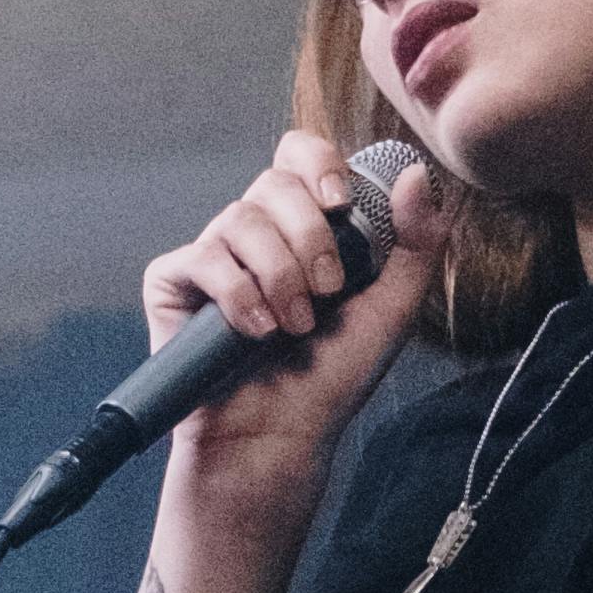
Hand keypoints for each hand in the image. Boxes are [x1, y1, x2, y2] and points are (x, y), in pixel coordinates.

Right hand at [143, 133, 439, 519]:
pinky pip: (203, 257)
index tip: (340, 204)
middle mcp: (256, 232)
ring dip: (280, 276)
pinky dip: (237, 294)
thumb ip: (416, 242)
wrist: (280, 438)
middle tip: (328, 291)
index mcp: (304, 226)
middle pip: (274, 180)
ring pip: (240, 218)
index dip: (318, 161)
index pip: (300, 154)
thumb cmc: (333, 378)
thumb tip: (419, 173)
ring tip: (294, 327)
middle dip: (309, 236)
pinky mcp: (174, 283)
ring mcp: (213, 254)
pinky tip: (256, 331)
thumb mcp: (393, 308)